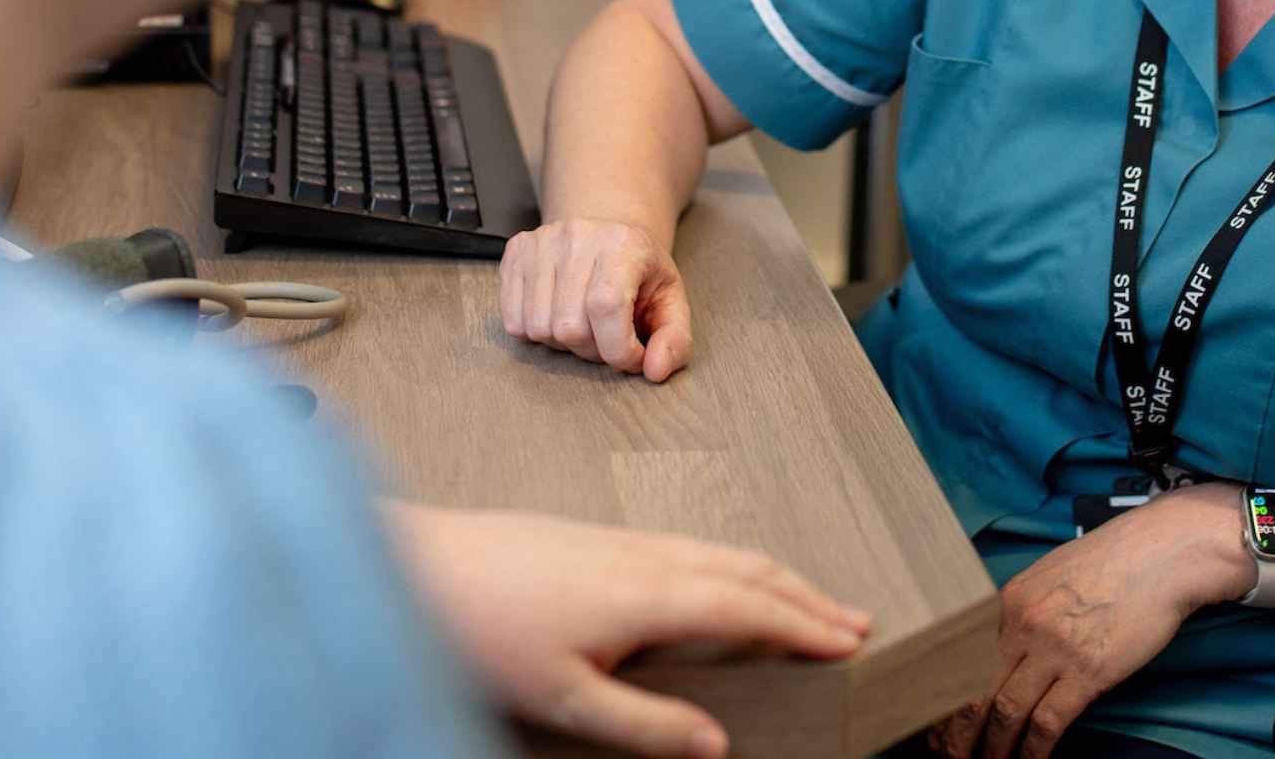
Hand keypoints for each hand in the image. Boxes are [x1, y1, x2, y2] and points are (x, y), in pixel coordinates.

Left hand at [395, 503, 871, 757]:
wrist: (419, 564)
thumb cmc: (483, 632)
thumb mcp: (567, 700)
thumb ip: (647, 724)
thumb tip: (716, 745)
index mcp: (649, 594)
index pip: (749, 608)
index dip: (805, 625)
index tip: (851, 641)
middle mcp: (646, 556)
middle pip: (748, 570)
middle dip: (807, 596)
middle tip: (855, 620)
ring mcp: (622, 539)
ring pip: (721, 551)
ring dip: (775, 576)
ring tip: (809, 599)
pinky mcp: (599, 537)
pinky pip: (691, 543)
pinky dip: (733, 563)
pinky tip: (727, 578)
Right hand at [499, 217, 693, 380]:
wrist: (607, 231)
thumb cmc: (640, 272)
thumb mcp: (671, 302)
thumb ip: (675, 340)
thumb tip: (655, 371)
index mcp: (623, 244)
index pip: (606, 307)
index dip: (618, 348)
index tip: (632, 358)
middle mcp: (578, 236)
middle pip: (570, 326)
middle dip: (592, 350)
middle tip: (607, 337)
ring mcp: (542, 242)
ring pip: (539, 328)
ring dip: (563, 344)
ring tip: (583, 324)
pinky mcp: (516, 252)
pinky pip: (514, 321)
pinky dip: (536, 333)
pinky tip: (557, 315)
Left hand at [930, 485, 1252, 758]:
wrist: (1162, 553)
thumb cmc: (1114, 561)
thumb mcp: (1052, 575)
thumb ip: (1025, 612)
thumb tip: (1008, 647)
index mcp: (1009, 601)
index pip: (962, 660)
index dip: (946, 699)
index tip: (939, 724)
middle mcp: (1023, 624)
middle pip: (975, 690)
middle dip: (958, 733)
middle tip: (949, 755)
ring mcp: (1055, 649)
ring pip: (1006, 712)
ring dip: (993, 748)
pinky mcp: (1088, 672)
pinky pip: (1049, 722)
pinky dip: (1034, 750)